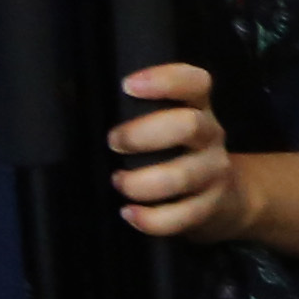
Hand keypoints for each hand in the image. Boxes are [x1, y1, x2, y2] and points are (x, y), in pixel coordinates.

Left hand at [108, 62, 258, 246]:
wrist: (228, 199)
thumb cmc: (178, 153)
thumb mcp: (170, 125)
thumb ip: (137, 112)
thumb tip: (70, 99)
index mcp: (198, 108)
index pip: (195, 83)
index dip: (165, 80)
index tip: (128, 85)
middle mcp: (211, 136)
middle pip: (189, 126)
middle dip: (143, 134)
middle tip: (113, 142)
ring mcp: (214, 173)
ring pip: (183, 176)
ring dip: (141, 182)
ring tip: (118, 182)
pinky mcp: (209, 208)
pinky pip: (181, 217)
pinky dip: (150, 219)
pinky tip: (129, 213)